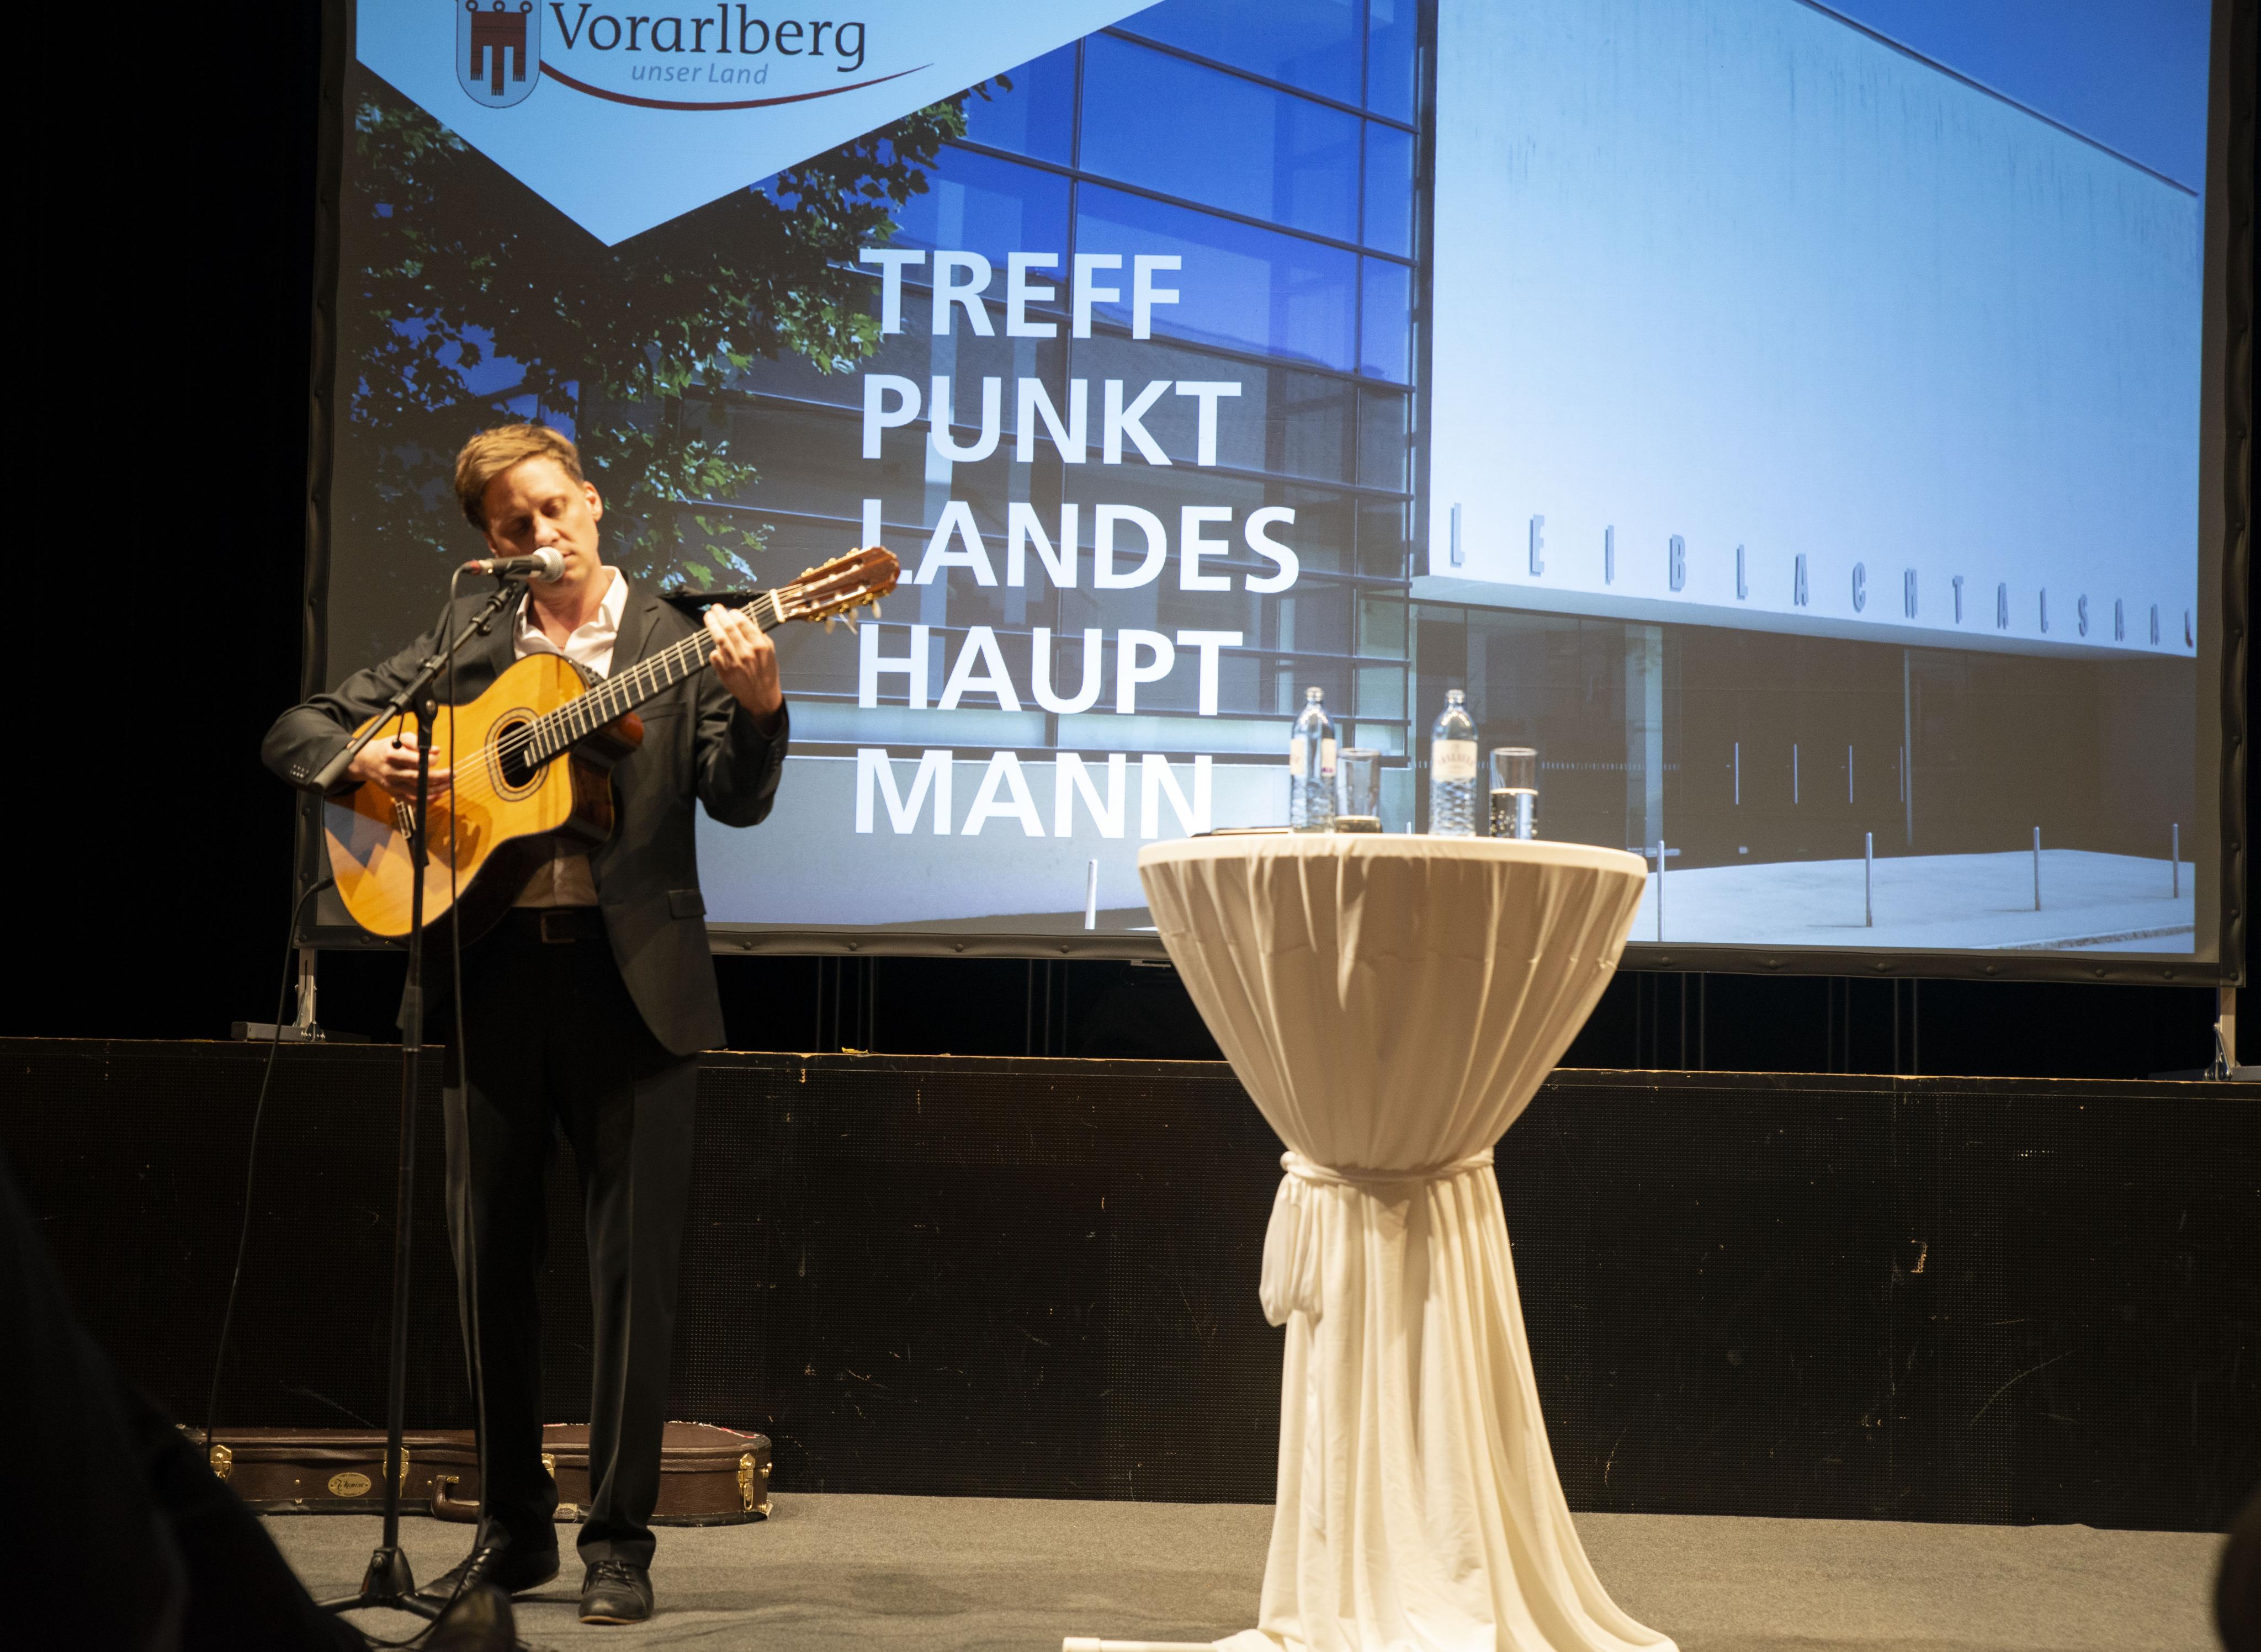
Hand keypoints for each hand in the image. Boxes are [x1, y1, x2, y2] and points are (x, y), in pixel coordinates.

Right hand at [347, 729, 450, 800]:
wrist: (366, 761)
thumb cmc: (388, 748)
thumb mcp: (400, 738)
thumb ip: (418, 743)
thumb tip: (436, 750)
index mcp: (392, 755)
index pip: (416, 760)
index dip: (431, 760)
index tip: (438, 756)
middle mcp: (392, 772)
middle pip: (419, 778)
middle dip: (440, 778)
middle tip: (453, 774)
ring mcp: (393, 785)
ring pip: (418, 792)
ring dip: (437, 789)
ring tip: (449, 784)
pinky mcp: (394, 794)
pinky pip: (412, 801)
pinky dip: (427, 800)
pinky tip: (438, 794)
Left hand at [705, 606, 782, 722]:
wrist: (762, 697)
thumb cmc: (767, 673)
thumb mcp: (770, 652)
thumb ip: (759, 637)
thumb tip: (744, 623)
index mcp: (760, 646)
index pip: (743, 623)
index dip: (733, 614)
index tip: (729, 611)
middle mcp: (746, 652)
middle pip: (729, 628)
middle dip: (720, 615)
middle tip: (714, 608)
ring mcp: (734, 662)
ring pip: (719, 639)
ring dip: (712, 626)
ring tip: (708, 617)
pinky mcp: (724, 672)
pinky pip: (715, 656)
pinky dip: (714, 649)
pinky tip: (714, 645)